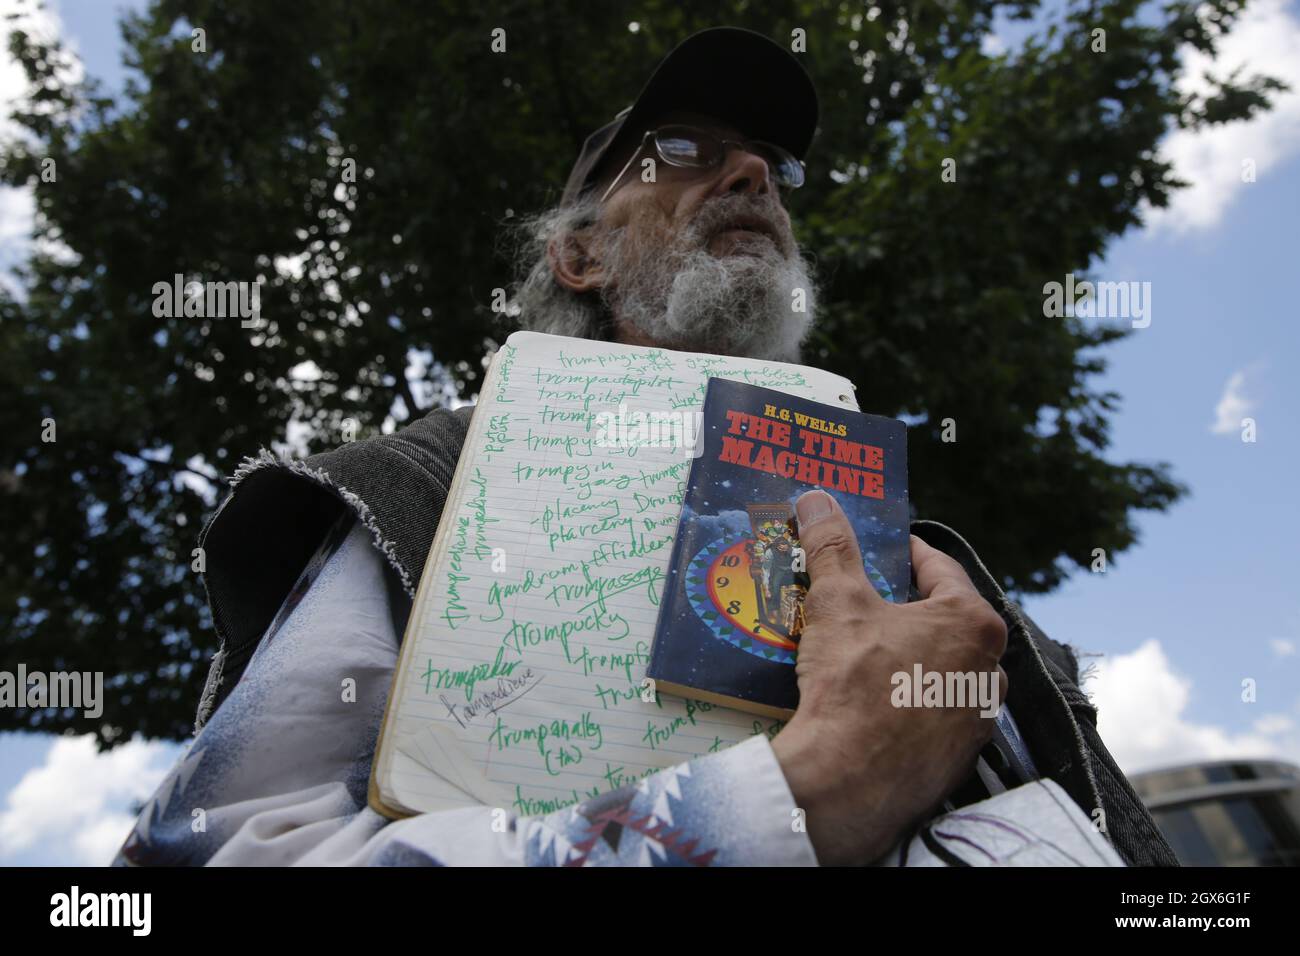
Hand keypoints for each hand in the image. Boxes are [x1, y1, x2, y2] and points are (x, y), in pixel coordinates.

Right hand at [771, 490, 1008, 864]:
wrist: (848, 779)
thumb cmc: (853, 683)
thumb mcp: (837, 602)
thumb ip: (831, 546)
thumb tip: (817, 499)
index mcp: (974, 622)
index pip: (938, 568)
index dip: (902, 552)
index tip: (879, 548)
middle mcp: (991, 670)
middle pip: (943, 620)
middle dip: (903, 608)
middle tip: (863, 601)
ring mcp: (978, 718)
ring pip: (941, 668)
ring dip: (908, 655)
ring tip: (862, 652)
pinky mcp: (959, 757)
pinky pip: (934, 712)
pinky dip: (908, 699)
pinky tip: (870, 700)